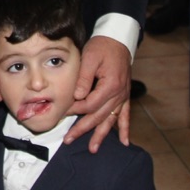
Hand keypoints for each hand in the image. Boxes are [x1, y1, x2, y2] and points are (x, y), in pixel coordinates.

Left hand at [63, 36, 131, 151]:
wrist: (117, 40)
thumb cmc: (102, 47)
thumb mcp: (90, 58)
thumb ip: (84, 78)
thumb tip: (77, 96)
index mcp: (110, 86)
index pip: (89, 104)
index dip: (75, 110)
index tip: (63, 112)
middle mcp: (118, 94)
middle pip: (98, 116)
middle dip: (83, 129)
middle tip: (69, 140)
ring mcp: (123, 96)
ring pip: (110, 120)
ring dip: (101, 135)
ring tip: (93, 149)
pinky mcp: (124, 96)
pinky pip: (125, 115)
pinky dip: (125, 129)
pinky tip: (124, 142)